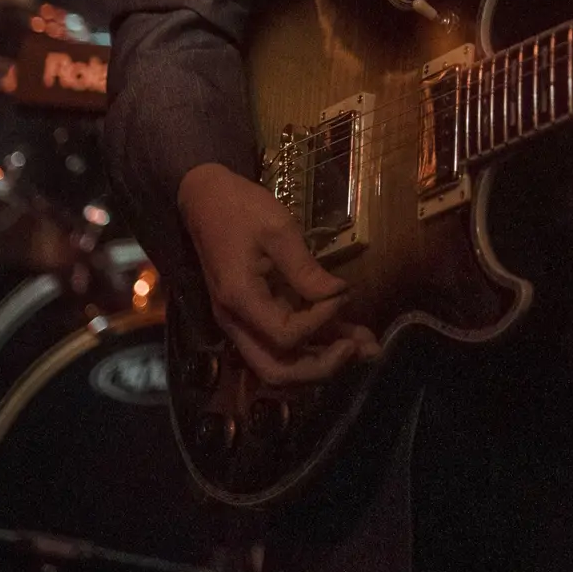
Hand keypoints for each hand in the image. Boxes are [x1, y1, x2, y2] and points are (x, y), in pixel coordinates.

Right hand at [177, 162, 379, 386]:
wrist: (205, 200)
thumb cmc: (240, 208)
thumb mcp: (277, 229)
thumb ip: (305, 269)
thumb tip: (338, 295)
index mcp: (240, 299)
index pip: (284, 336)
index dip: (319, 322)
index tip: (343, 294)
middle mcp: (236, 322)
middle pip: (277, 371)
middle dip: (322, 368)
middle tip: (358, 349)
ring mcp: (243, 323)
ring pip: (281, 364)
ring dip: (323, 362)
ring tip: (366, 349)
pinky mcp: (255, 316)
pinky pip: (283, 342)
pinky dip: (316, 345)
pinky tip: (352, 337)